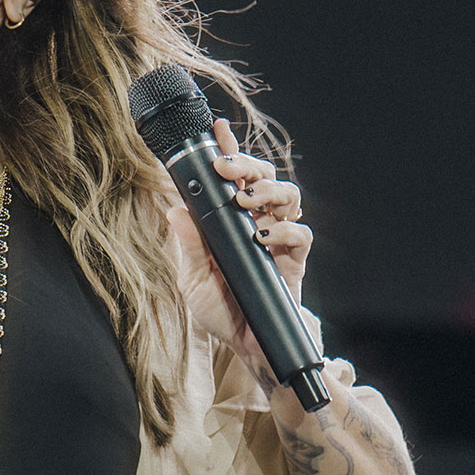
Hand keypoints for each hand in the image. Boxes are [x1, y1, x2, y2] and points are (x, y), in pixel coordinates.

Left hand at [162, 118, 311, 370]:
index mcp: (229, 221)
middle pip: (263, 176)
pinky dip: (285, 228)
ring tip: (247, 202)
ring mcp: (278, 238)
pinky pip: (301, 232)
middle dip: (247, 164)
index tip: (217, 128)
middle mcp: (256, 222)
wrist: (247, 346)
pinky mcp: (294, 259)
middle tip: (228, 168)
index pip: (231, 178)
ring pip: (287, 194)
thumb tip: (174, 210)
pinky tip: (264, 236)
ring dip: (268, 190)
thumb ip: (187, 247)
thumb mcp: (193, 281)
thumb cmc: (219, 311)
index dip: (228, 150)